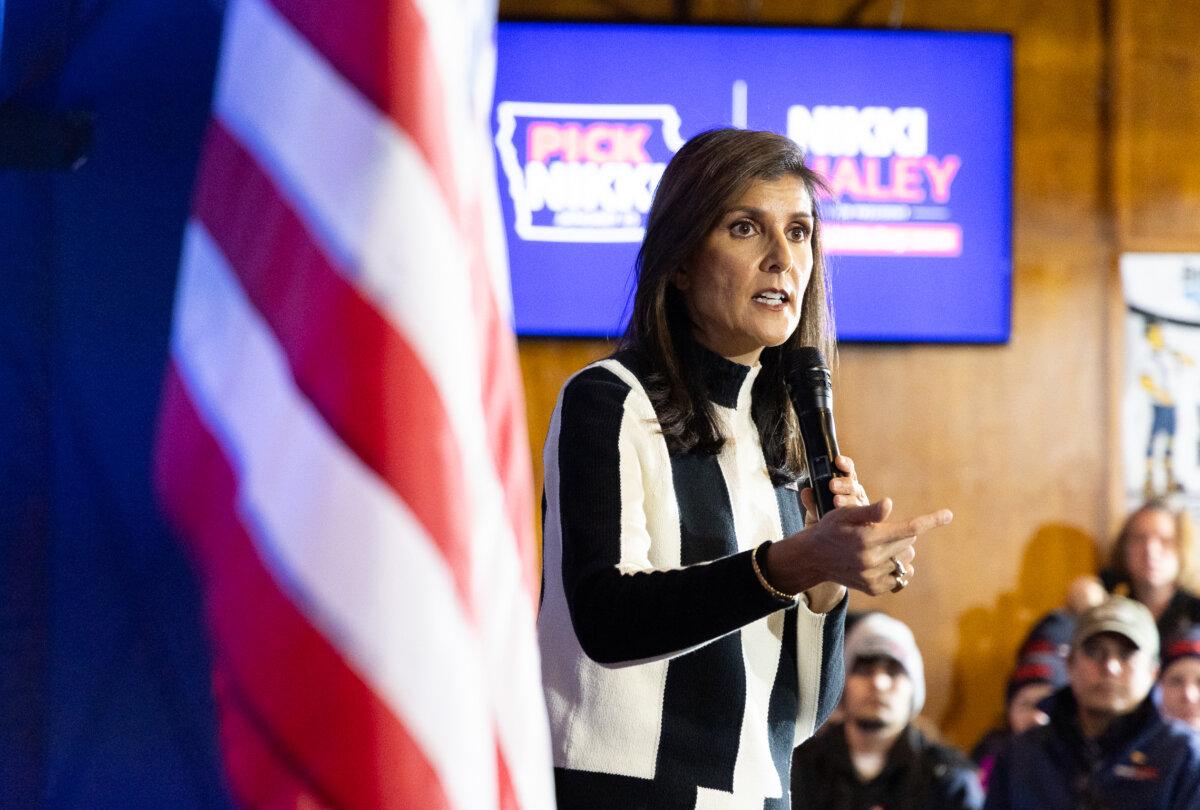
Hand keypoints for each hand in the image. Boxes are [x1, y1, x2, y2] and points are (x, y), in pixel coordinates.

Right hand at [766, 497, 952, 596]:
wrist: (814, 558)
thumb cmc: (831, 529)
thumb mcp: (844, 514)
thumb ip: (869, 511)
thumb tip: (889, 503)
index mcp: (867, 538)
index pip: (908, 529)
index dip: (931, 521)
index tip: (948, 514)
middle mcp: (872, 559)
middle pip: (909, 542)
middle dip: (902, 533)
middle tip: (881, 530)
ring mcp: (873, 576)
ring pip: (906, 560)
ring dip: (900, 551)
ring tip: (879, 546)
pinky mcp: (874, 589)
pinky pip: (900, 577)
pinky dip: (896, 567)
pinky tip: (881, 561)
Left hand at [801, 455, 867, 524]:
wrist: (826, 540)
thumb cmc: (822, 518)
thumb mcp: (814, 508)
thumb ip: (811, 500)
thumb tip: (806, 492)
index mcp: (846, 484)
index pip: (848, 470)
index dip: (845, 464)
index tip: (837, 460)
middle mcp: (856, 494)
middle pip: (853, 485)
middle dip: (843, 484)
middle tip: (832, 485)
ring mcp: (861, 508)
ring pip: (856, 501)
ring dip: (846, 500)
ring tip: (836, 501)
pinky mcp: (863, 522)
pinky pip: (859, 517)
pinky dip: (853, 515)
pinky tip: (848, 516)